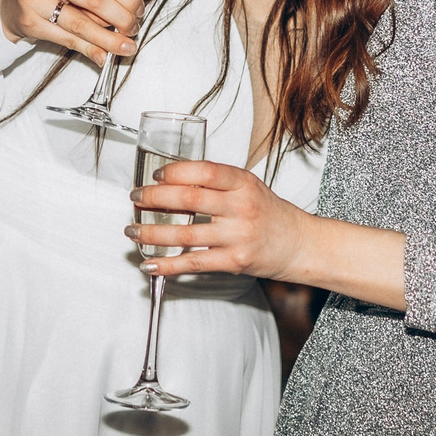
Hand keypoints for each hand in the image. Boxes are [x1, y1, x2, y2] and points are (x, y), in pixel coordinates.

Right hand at [2, 0, 141, 66]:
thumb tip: (129, 15)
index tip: (139, 10)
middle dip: (122, 19)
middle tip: (134, 30)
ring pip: (82, 23)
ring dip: (108, 39)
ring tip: (125, 47)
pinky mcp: (30, 21)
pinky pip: (67, 38)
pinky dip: (88, 49)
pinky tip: (101, 55)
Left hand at [129, 159, 308, 279]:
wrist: (302, 245)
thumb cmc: (273, 215)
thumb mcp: (250, 188)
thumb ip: (218, 183)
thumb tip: (173, 181)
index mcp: (244, 183)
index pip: (204, 171)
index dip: (175, 171)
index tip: (156, 175)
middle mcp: (242, 207)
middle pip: (189, 198)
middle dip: (154, 198)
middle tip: (136, 198)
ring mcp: (238, 236)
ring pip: (185, 234)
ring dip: (151, 233)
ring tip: (132, 231)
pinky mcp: (235, 262)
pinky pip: (194, 263)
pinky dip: (168, 265)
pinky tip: (150, 264)